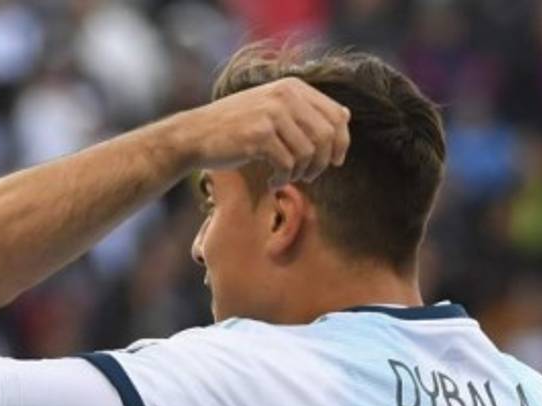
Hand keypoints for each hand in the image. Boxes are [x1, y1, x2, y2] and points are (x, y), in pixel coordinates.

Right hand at [185, 77, 350, 185]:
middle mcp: (285, 95)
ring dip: (300, 173)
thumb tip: (346, 115)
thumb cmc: (235, 126)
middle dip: (321, 163)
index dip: (341, 143)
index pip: (336, 115)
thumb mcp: (272, 108)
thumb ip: (305, 110)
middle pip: (326, 136)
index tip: (333, 162)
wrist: (195, 135)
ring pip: (308, 153)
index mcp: (292, 87)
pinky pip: (287, 164)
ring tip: (284, 178)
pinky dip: (282, 179)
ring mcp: (271, 114)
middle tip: (307, 176)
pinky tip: (271, 182)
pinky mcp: (258, 135)